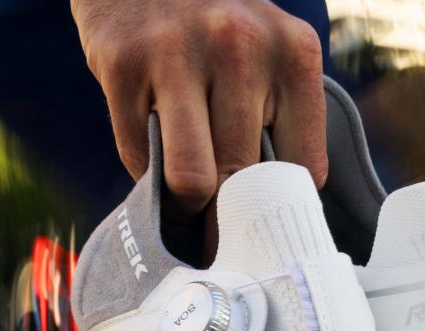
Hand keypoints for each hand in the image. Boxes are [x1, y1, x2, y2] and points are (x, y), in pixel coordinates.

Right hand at [71, 0, 327, 212]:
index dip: (278, 201)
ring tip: (188, 189)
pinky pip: (138, 155)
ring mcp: (177, 53)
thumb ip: (285, 114)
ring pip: (192, 180)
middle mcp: (240, 47)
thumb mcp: (271, 49)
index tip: (263, 214)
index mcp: (293, 53)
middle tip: (220, 211)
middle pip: (243, 177)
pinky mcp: (122, 63)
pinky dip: (145, 166)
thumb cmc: (217, 22)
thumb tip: (280, 208)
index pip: (302, 168)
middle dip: (229, 206)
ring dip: (187, 199)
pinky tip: (155, 139)